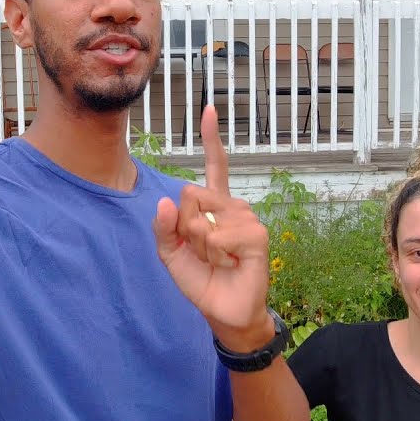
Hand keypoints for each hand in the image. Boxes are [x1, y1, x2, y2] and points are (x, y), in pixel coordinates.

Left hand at [153, 106, 273, 351]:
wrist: (221, 311)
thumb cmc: (200, 279)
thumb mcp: (170, 254)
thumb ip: (163, 228)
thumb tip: (165, 201)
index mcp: (213, 205)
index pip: (214, 166)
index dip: (212, 137)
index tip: (210, 109)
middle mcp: (231, 205)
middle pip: (190, 194)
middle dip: (184, 227)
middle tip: (199, 250)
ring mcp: (246, 218)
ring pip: (202, 216)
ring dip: (199, 245)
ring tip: (216, 259)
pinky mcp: (257, 236)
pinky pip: (220, 232)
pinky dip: (215, 251)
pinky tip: (228, 262)